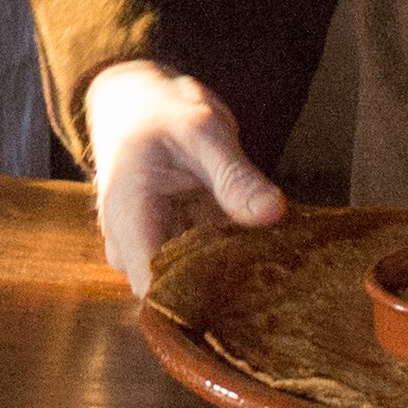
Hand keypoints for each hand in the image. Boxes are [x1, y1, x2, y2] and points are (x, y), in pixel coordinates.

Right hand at [83, 61, 287, 296]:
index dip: (201, 307)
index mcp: (128, 219)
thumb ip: (235, 175)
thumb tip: (273, 212)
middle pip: (176, 293)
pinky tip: (255, 245)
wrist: (133, 100)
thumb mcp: (203, 131)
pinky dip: (225, 257)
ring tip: (271, 255)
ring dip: (228, 272)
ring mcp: (144, 248)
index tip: (254, 296)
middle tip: (278, 269)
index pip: (157, 292)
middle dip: (227, 289)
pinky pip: (196, 264)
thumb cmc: (159, 110)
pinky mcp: (163, 245)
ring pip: (189, 282)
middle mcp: (129, 245)